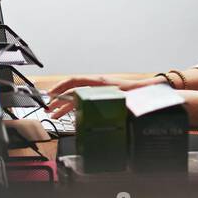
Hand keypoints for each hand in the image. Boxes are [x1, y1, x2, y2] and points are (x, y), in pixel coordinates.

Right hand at [42, 74, 165, 114]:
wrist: (149, 91)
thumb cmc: (139, 91)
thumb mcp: (129, 94)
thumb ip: (117, 97)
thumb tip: (111, 100)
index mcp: (99, 82)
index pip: (75, 81)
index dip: (61, 87)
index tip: (51, 94)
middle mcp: (96, 86)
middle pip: (73, 90)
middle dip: (59, 99)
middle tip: (48, 108)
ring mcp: (97, 92)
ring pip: (76, 97)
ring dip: (64, 105)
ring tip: (53, 114)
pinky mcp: (99, 99)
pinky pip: (82, 102)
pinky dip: (74, 109)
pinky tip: (68, 116)